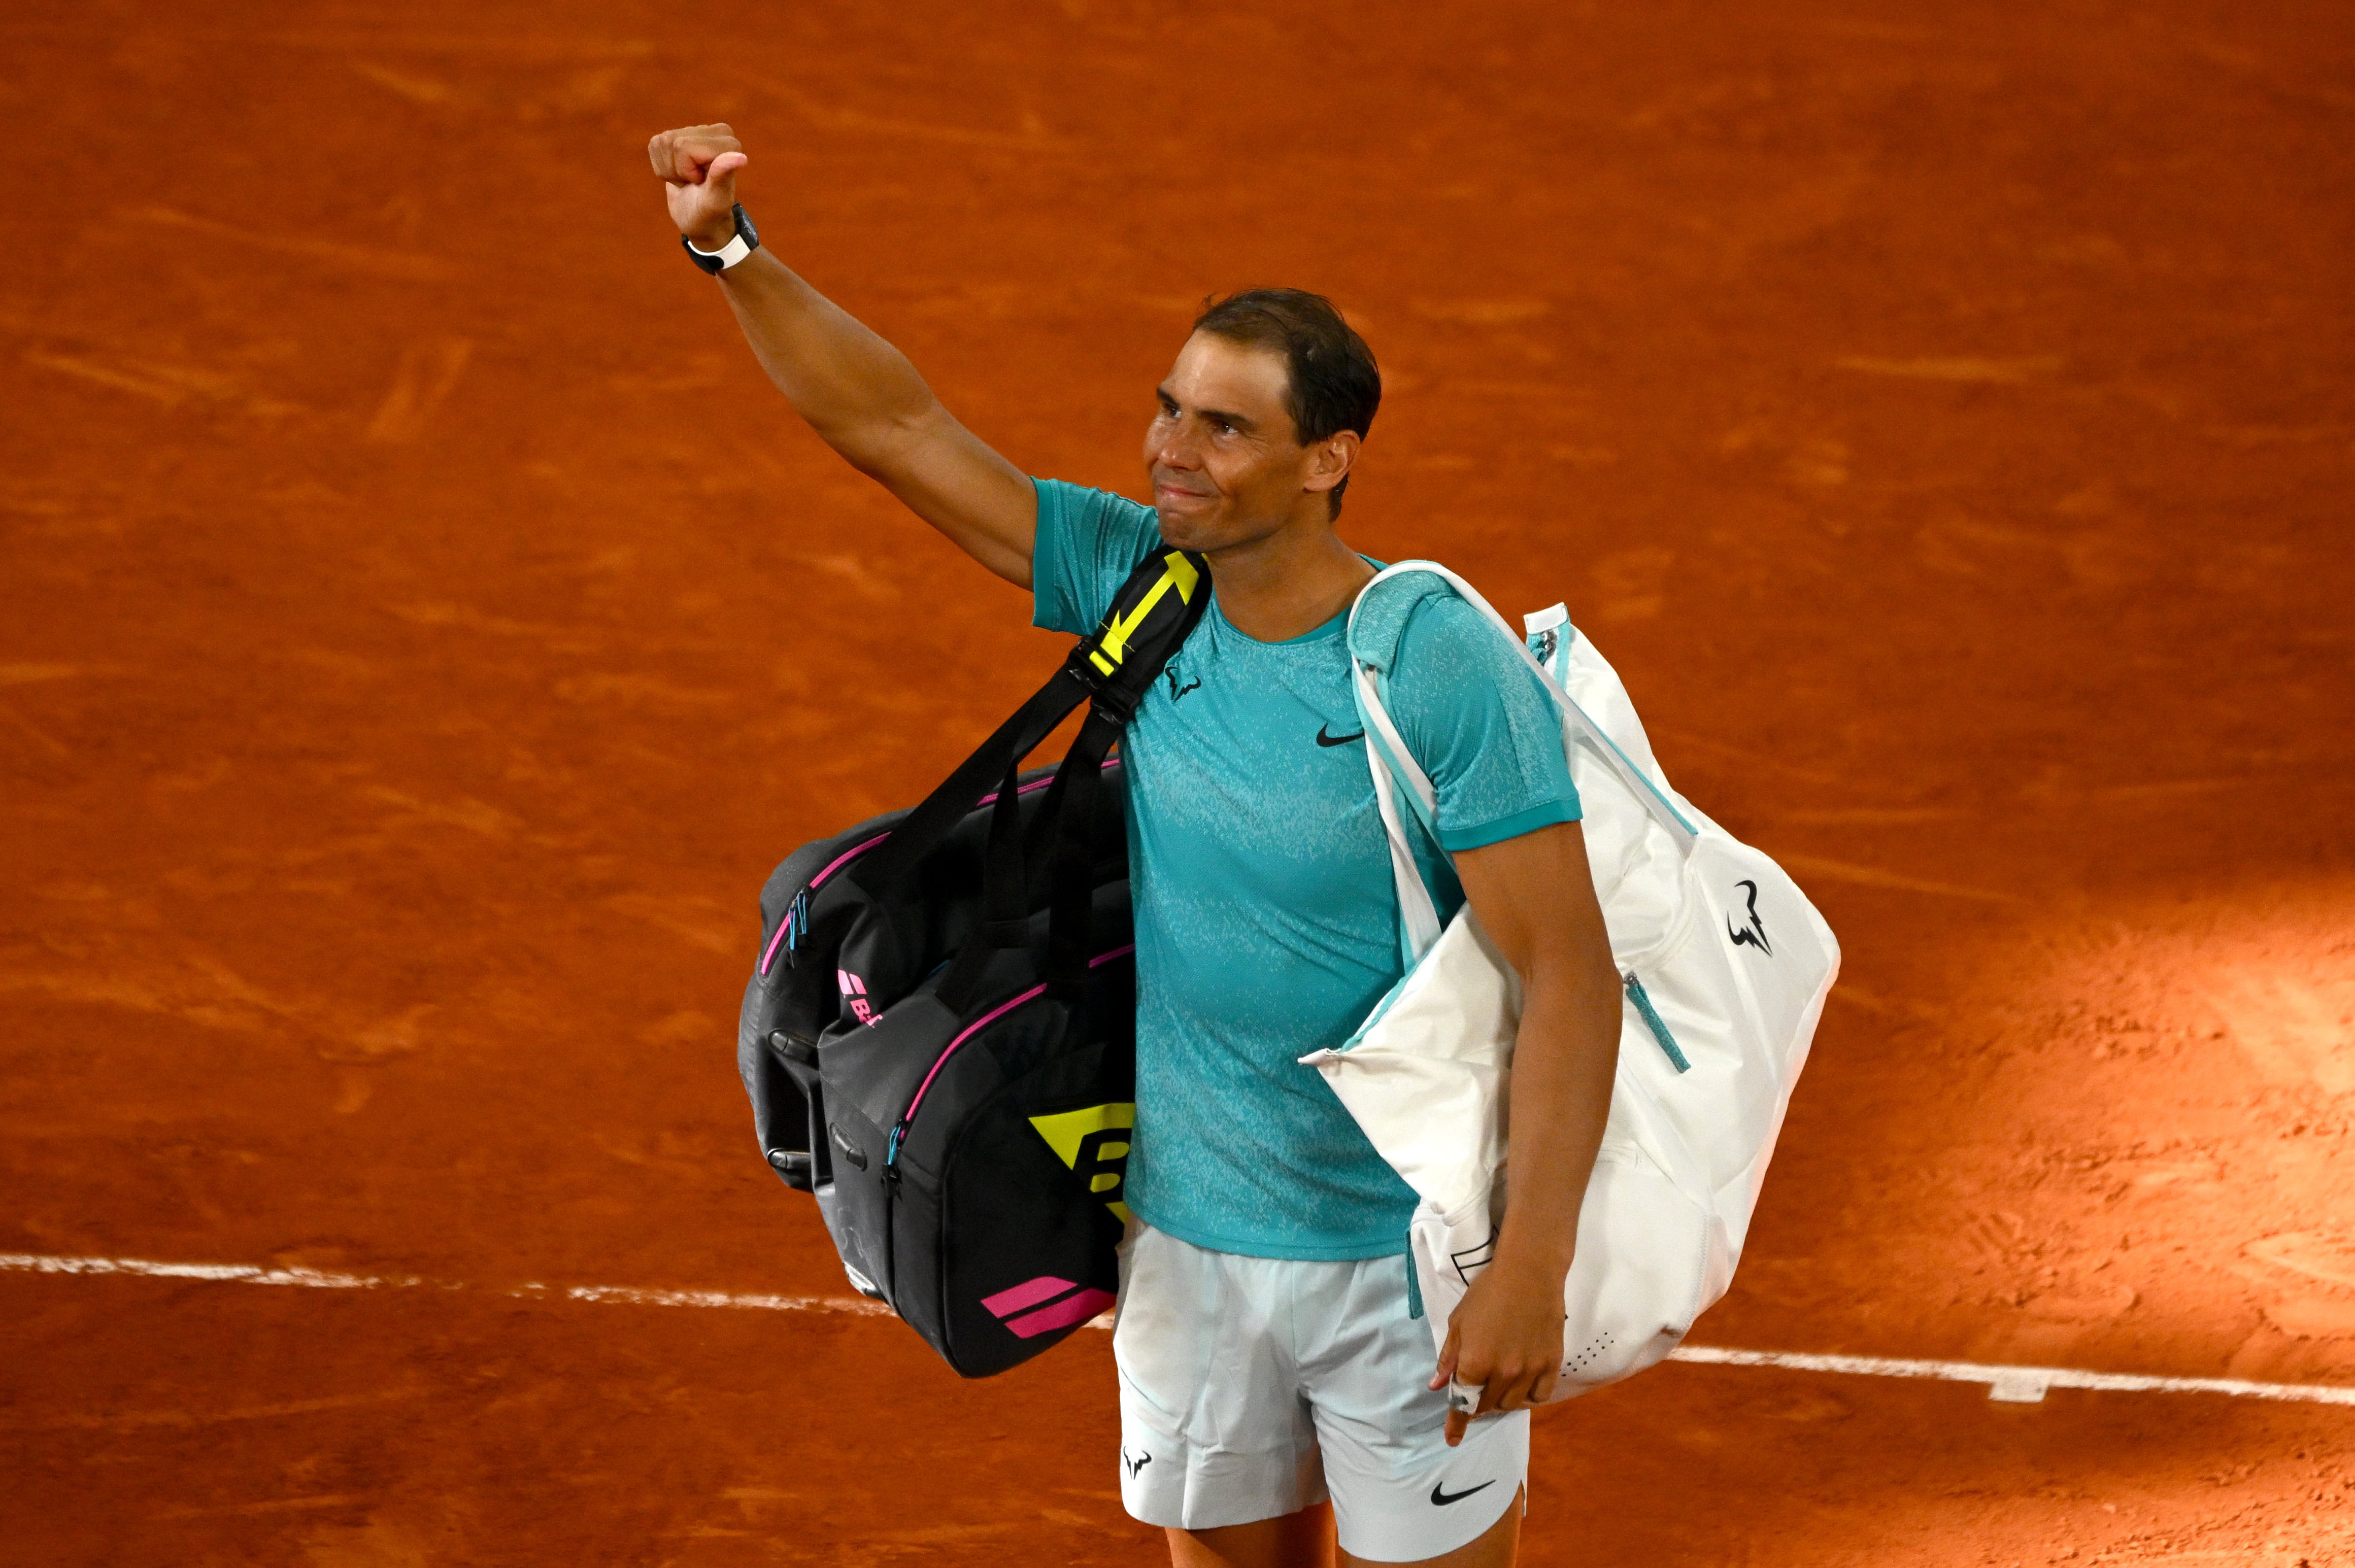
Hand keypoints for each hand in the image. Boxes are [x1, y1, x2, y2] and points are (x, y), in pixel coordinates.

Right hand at [648, 123, 748, 248]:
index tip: (701, 182)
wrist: (698, 217)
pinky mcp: (679, 136)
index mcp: (728, 143)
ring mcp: (696, 131)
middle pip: (672, 142)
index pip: (683, 147)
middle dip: (676, 170)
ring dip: (669, 169)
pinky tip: (679, 174)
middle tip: (693, 183)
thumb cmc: (710, 212)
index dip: (686, 170)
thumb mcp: (716, 200)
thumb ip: (723, 177)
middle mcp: (716, 131)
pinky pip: (655, 144)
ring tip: (688, 180)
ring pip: (661, 142)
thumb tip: (741, 158)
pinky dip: (662, 166)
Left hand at [1429, 1250, 1567, 1446]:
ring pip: (1513, 1404)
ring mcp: (1530, 1370)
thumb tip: (1437, 1386)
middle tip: (1477, 1391)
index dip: (1457, 1424)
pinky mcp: (1552, 1365)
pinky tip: (1523, 1385)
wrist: (1529, 1274)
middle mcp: (1503, 1372)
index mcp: (1475, 1361)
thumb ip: (1449, 1357)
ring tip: (1499, 1385)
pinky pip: (1539, 1396)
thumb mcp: (1459, 1322)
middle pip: (1487, 1405)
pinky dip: (1528, 1396)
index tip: (1452, 1440)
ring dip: (1501, 1401)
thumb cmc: (1487, 1293)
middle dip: (1478, 1404)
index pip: (1463, 1402)